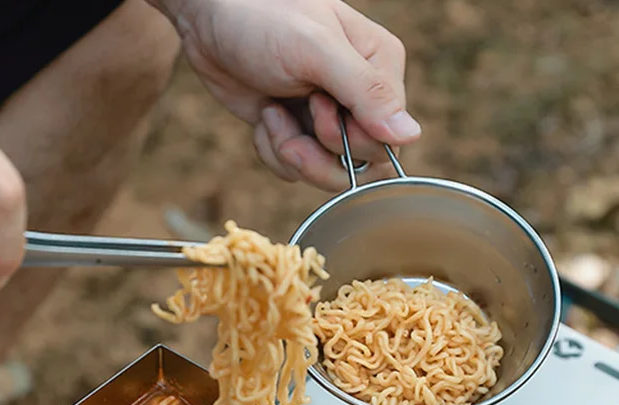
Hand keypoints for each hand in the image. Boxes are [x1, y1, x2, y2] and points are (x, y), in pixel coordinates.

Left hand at [151, 0, 418, 190]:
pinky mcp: (297, 131)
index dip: (351, 142)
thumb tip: (410, 135)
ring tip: (271, 116)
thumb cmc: (263, 17)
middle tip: (287, 113)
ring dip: (291, 153)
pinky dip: (273, 151)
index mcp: (379, 69)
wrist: (208, 16)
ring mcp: (327, 118)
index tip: (317, 106)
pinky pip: (297, 170)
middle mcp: (360, 98)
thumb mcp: (316, 50)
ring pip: (327, 173)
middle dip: (317, 153)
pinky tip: (264, 118)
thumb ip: (366, 92)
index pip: (388, 141)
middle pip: (360, 166)